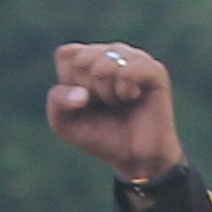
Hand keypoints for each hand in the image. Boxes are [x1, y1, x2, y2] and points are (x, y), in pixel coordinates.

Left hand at [45, 42, 183, 187]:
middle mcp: (111, 53)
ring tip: (118, 103)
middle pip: (83, 59)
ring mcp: (134, 58)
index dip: (69, 81)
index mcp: (88, 58)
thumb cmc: (98, 135)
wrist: (132, 158)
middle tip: (104, 104)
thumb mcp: (63, 123)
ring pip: (104, 63)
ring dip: (106, 92)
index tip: (82, 100)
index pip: (66, 55)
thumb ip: (56, 100)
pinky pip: (130, 70)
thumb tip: (82, 94)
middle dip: (89, 89)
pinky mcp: (155, 71)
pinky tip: (132, 98)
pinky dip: (124, 89)